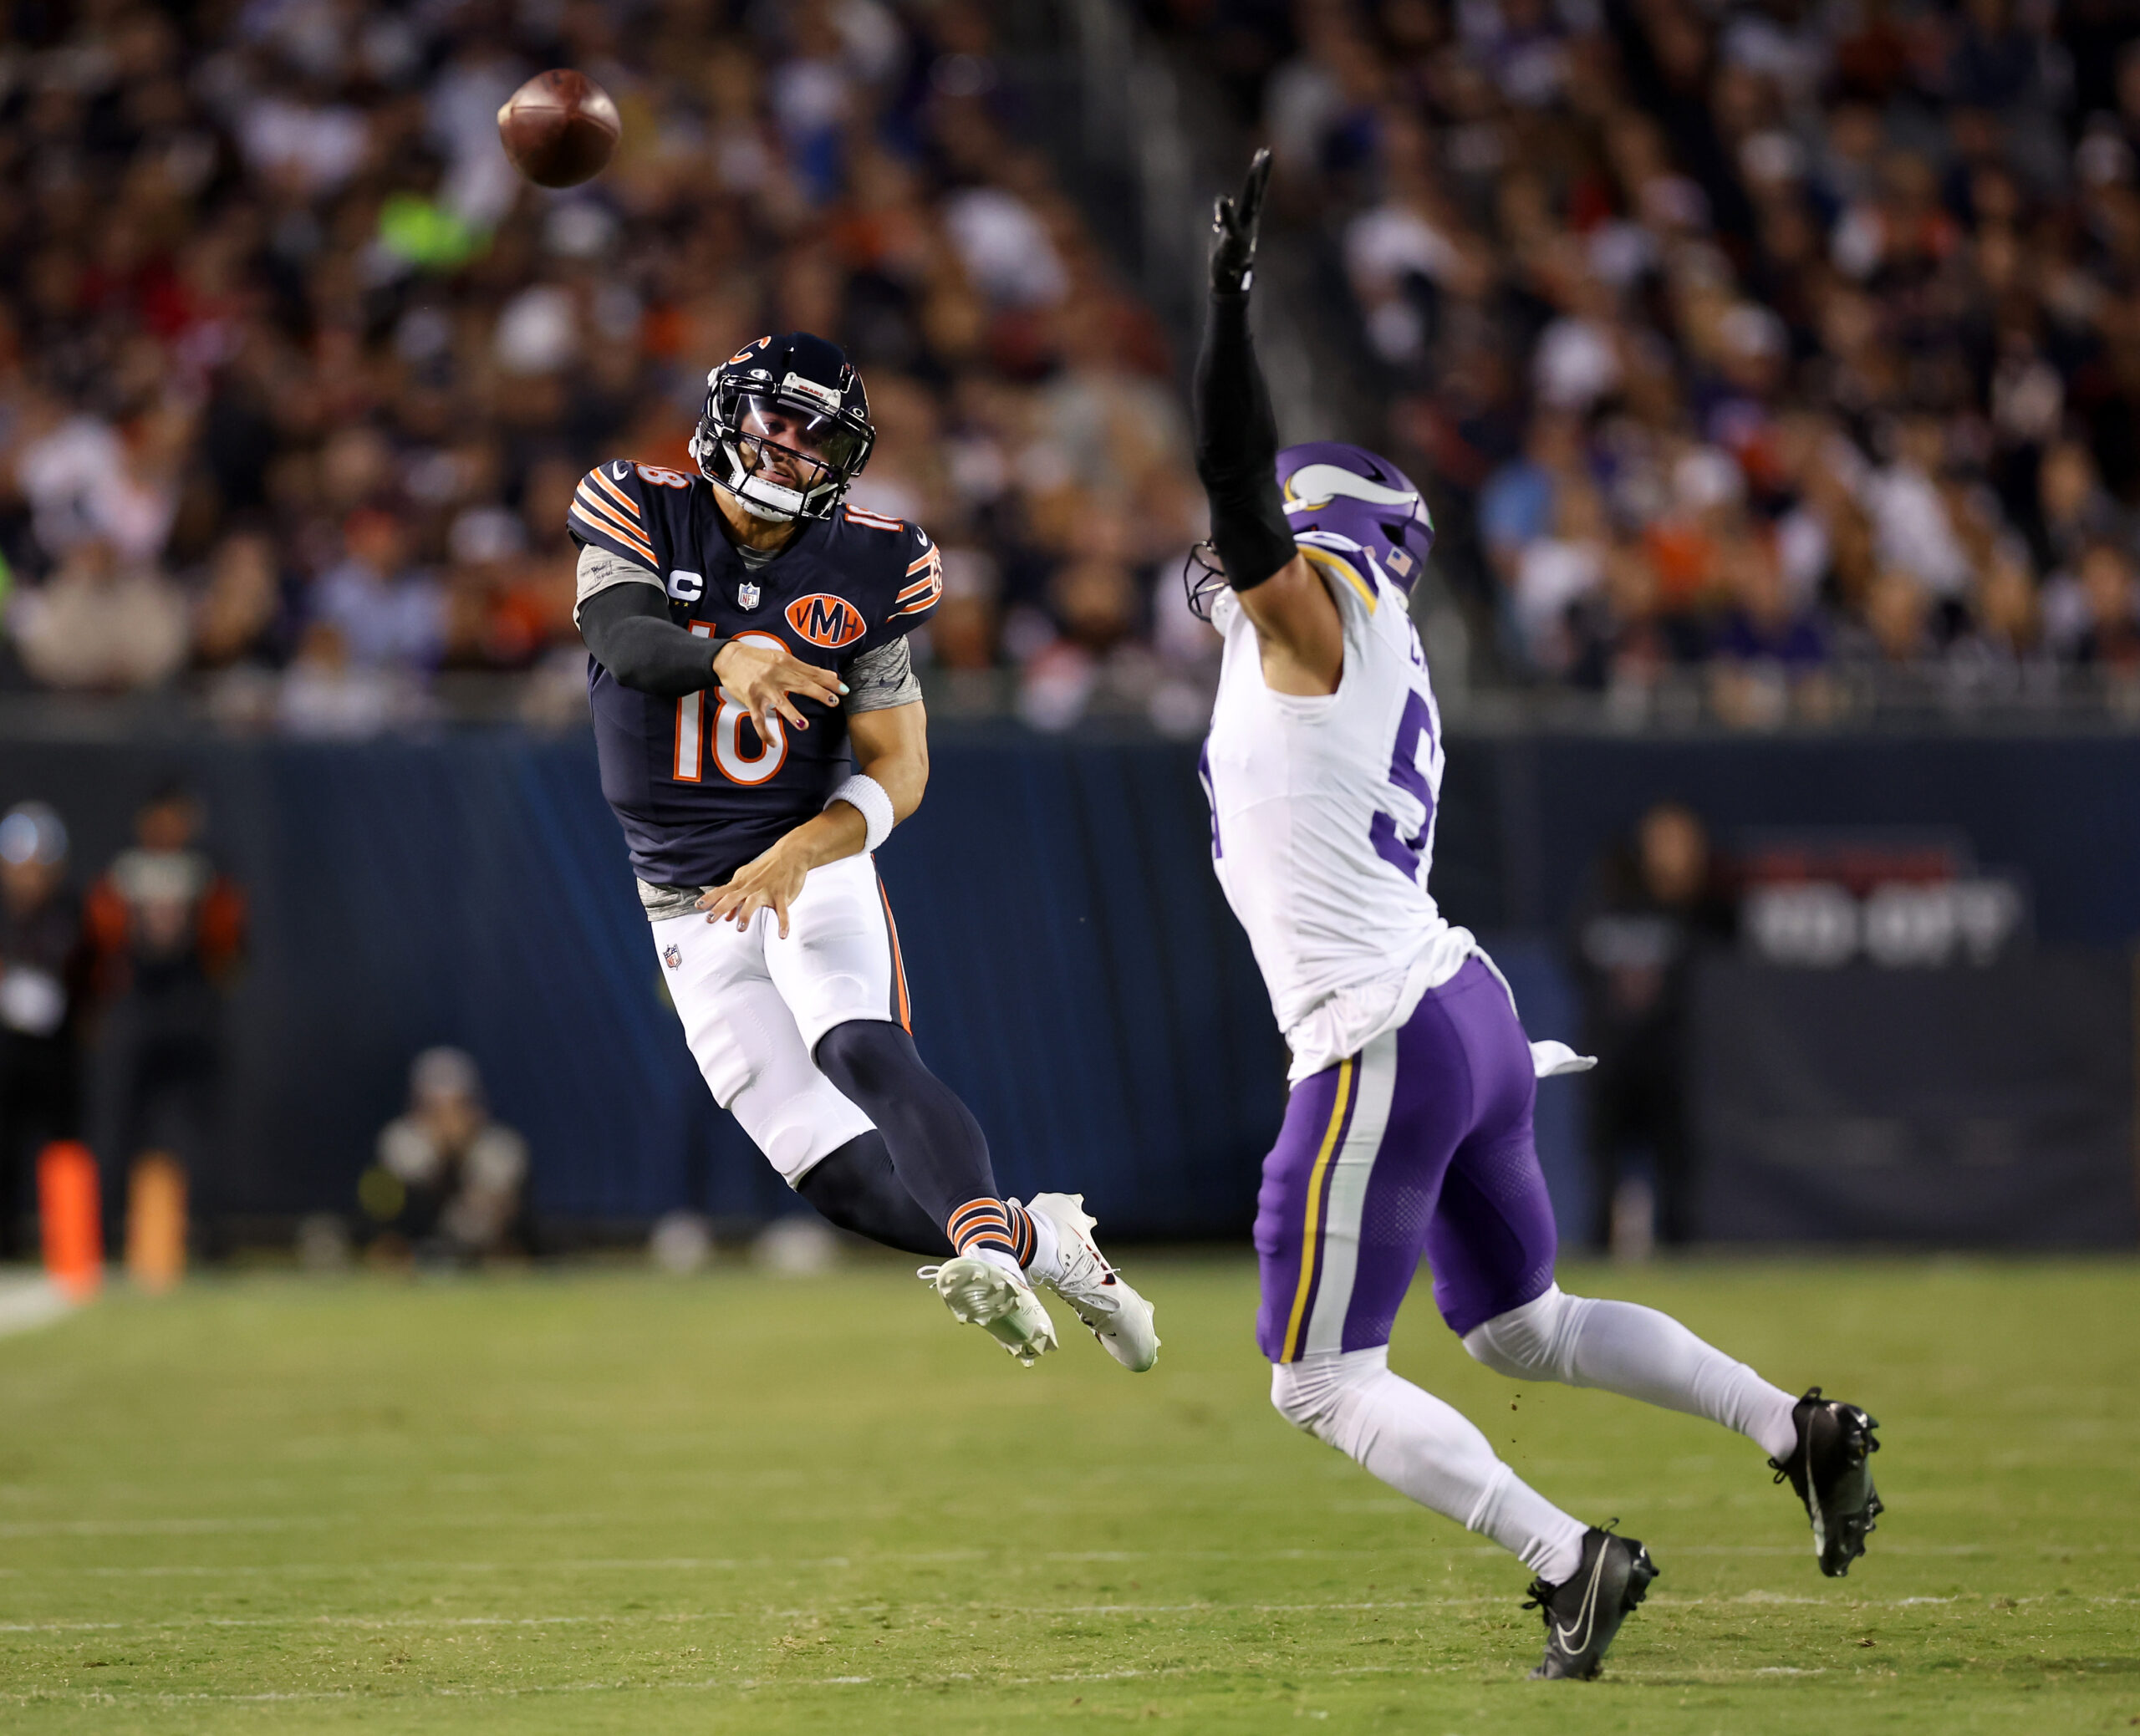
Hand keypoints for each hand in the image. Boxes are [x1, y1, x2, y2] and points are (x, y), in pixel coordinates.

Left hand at [698, 838, 810, 937]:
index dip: (709, 898)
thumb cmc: (767, 869)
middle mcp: (751, 887)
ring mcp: (766, 890)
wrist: (790, 855)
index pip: (722, 891)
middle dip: (720, 908)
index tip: (698, 907)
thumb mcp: (748, 880)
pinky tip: (782, 935)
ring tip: (740, 927)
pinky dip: (783, 923)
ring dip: (745, 914)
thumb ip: (736, 898)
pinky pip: (782, 911)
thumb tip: (727, 916)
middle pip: (732, 897)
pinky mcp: (782, 895)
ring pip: (753, 902)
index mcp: (742, 883)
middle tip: (710, 919)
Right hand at [712, 639, 844, 734]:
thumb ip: (805, 668)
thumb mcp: (782, 658)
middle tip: (834, 702)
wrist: (729, 659)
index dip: (828, 681)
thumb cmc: (758, 659)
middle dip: (819, 693)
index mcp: (786, 662)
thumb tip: (831, 676)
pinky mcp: (751, 700)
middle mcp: (775, 675)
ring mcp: (763, 688)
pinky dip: (765, 733)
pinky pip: (758, 719)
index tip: (844, 689)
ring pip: (779, 703)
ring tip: (804, 726)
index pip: (811, 672)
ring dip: (792, 714)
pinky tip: (774, 744)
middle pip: (800, 684)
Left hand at [1210, 147, 1270, 294]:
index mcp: (1248, 218)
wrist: (1228, 282)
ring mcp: (1243, 230)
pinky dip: (1225, 212)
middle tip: (1265, 151)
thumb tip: (1225, 200)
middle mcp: (1249, 222)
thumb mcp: (1225, 230)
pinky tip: (1223, 198)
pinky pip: (1229, 224)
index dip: (1261, 171)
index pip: (1257, 190)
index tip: (1266, 151)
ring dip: (1253, 182)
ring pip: (1249, 203)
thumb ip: (1225, 213)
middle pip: (1255, 192)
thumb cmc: (1227, 256)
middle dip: (1260, 172)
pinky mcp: (1231, 241)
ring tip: (1257, 162)